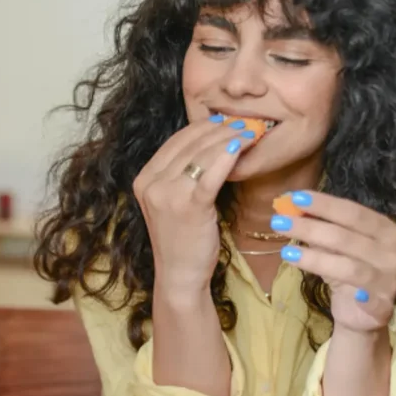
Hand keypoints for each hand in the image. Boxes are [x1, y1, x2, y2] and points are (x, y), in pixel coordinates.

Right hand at [133, 117, 261, 295]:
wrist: (180, 275)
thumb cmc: (182, 238)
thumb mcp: (172, 202)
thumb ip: (181, 174)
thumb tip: (212, 141)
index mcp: (144, 179)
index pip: (176, 142)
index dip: (204, 127)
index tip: (226, 121)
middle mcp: (151, 183)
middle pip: (190, 144)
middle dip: (221, 129)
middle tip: (245, 123)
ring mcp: (168, 195)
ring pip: (203, 155)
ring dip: (230, 139)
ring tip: (251, 132)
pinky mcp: (189, 206)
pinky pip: (211, 174)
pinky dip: (227, 157)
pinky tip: (241, 147)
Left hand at [271, 190, 395, 332]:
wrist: (362, 313)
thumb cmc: (348, 268)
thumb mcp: (334, 246)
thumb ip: (320, 226)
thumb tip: (290, 204)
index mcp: (386, 230)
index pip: (354, 212)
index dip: (325, 204)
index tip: (296, 198)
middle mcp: (393, 254)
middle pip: (347, 238)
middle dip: (311, 228)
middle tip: (279, 222)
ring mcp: (390, 281)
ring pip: (350, 268)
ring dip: (315, 259)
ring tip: (286, 253)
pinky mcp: (383, 307)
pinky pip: (368, 301)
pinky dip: (357, 296)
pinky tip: (333, 289)